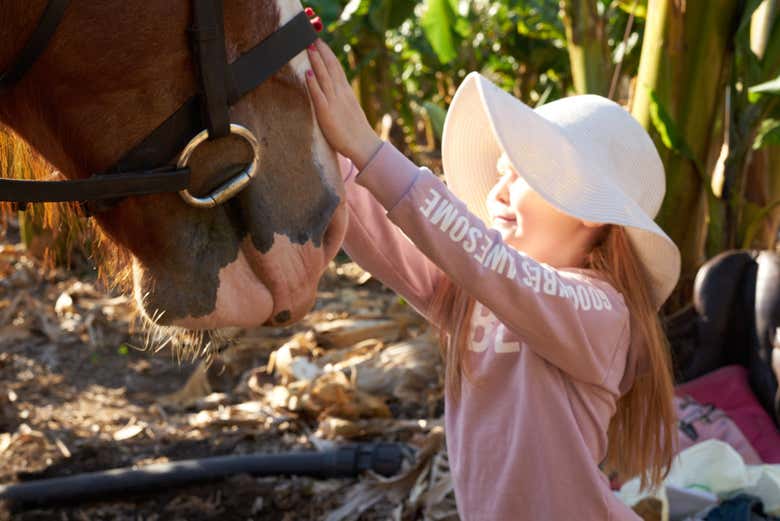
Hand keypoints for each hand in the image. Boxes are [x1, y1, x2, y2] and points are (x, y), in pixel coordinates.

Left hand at [306, 39, 382, 169]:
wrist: (364, 145)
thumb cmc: (355, 131)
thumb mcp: (349, 109)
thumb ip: (341, 99)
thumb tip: (334, 92)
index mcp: (346, 92)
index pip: (337, 68)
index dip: (328, 54)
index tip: (321, 43)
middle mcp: (341, 94)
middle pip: (331, 67)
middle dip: (321, 52)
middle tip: (312, 37)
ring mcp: (334, 102)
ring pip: (324, 77)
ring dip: (316, 61)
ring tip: (308, 47)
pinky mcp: (327, 113)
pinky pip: (319, 95)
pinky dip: (313, 83)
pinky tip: (307, 73)